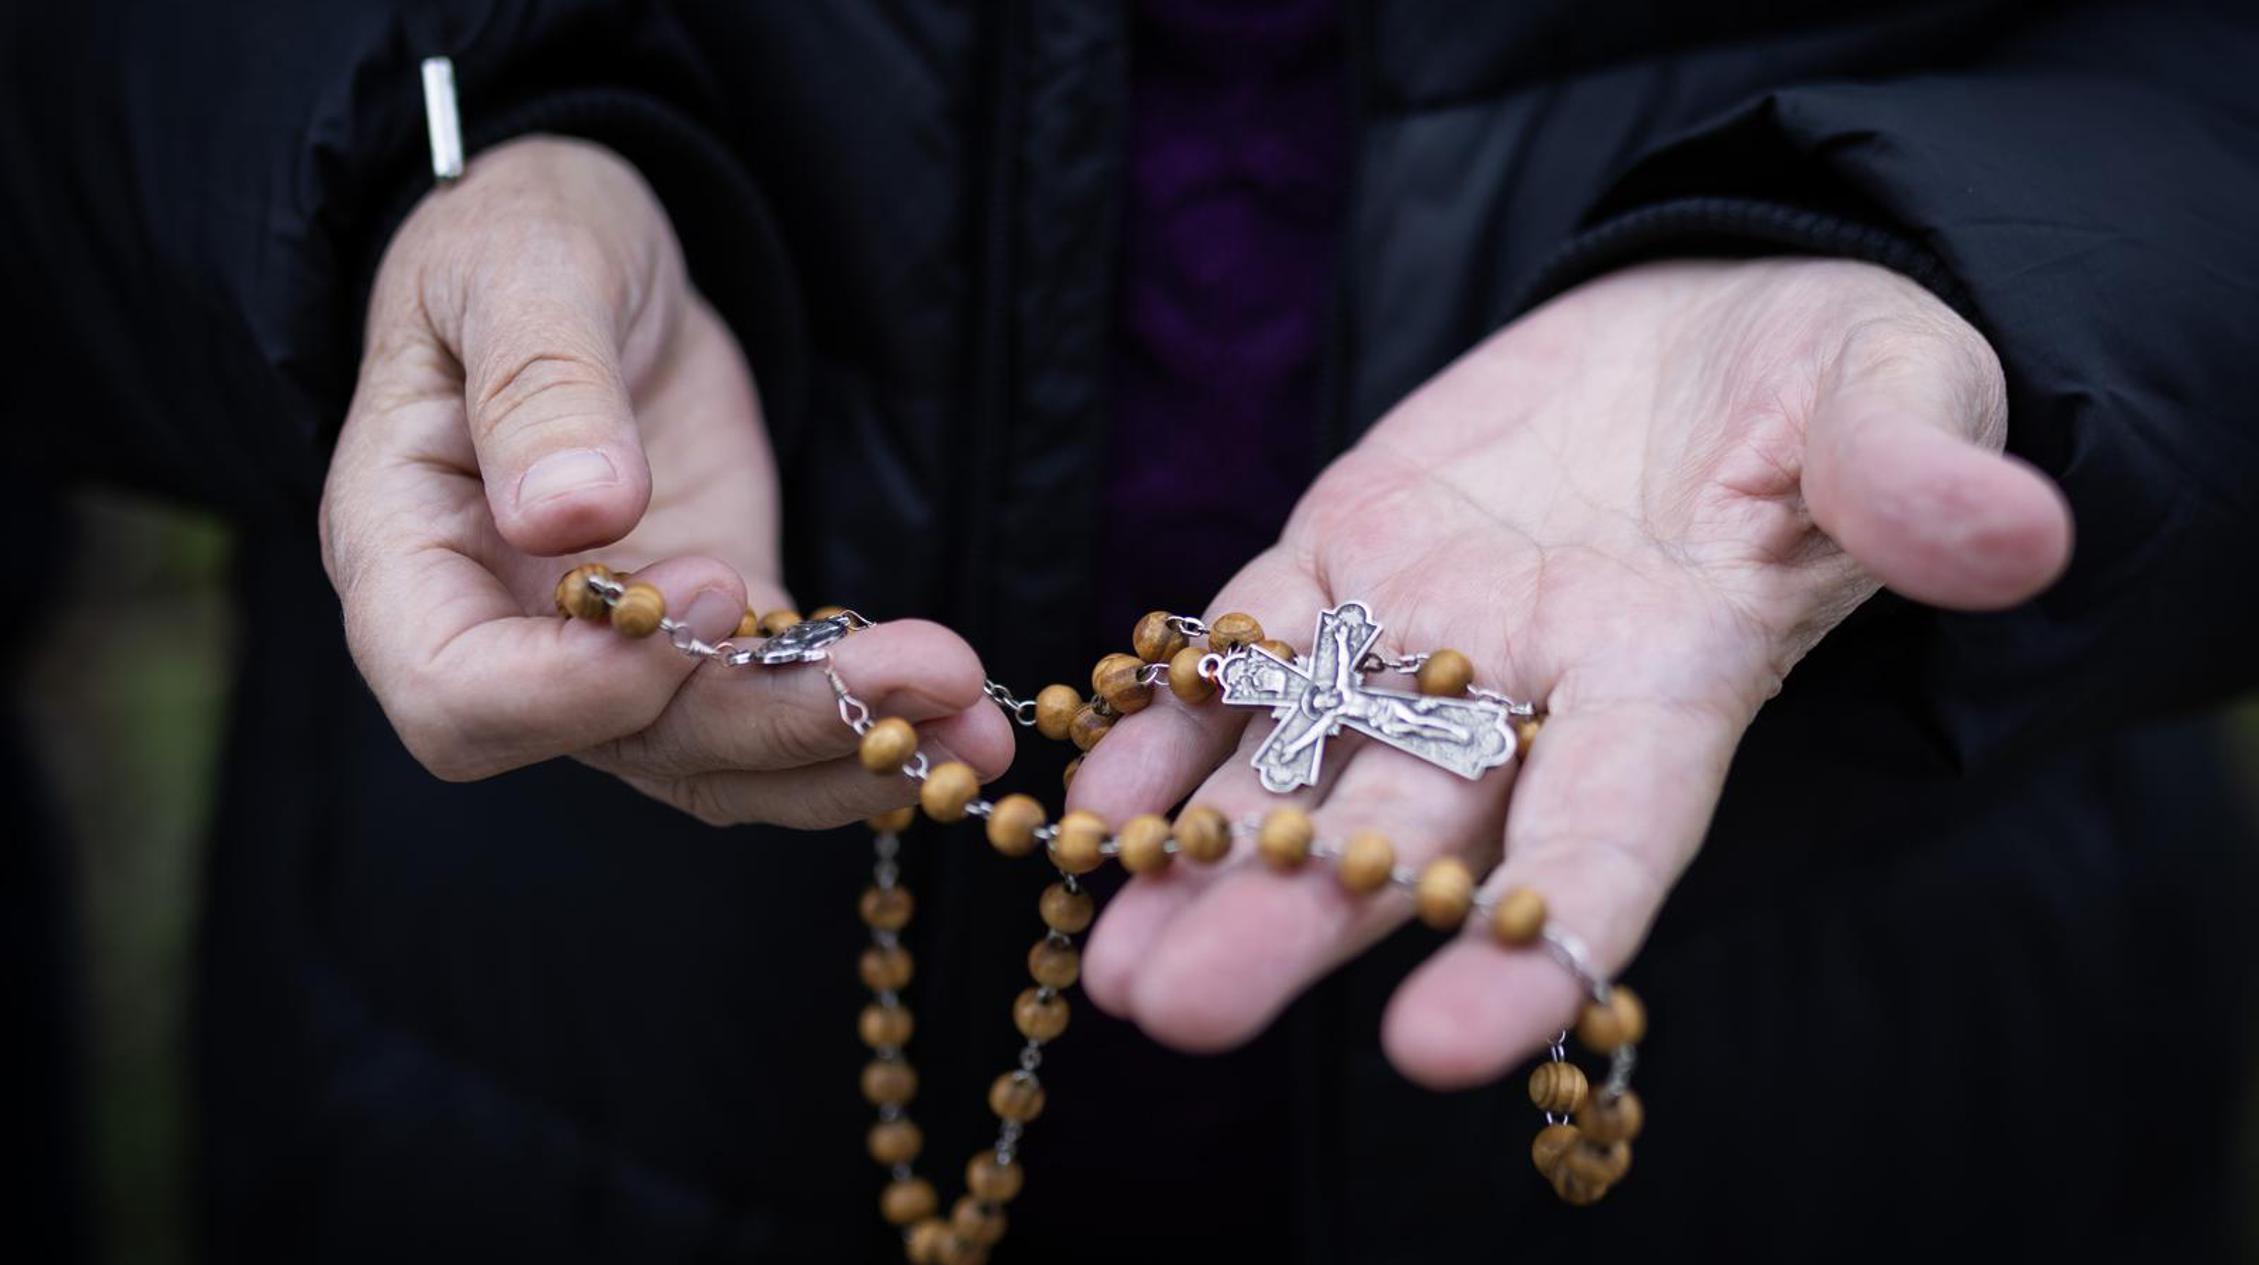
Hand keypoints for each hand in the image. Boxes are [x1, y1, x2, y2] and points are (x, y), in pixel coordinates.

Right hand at [321, 138, 1008, 824]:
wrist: (597, 249)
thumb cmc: (523, 239)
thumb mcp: (523, 269)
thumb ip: (539, 385)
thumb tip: (571, 518)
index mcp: (407, 553)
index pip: (461, 696)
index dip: (580, 687)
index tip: (708, 586)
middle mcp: (500, 636)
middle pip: (623, 745)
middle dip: (774, 723)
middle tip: (918, 680)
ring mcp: (607, 654)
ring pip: (714, 760)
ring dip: (844, 751)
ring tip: (973, 732)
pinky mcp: (708, 640)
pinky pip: (773, 719)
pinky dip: (864, 727)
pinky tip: (960, 724)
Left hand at [1069, 258, 2070, 1084]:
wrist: (1711, 332)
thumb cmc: (1830, 383)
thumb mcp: (1892, 399)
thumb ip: (1914, 475)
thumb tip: (2015, 532)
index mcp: (1677, 680)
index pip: (1609, 839)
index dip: (1535, 942)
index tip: (1440, 1050)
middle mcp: (1535, 696)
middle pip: (1413, 835)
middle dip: (1298, 921)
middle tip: (1179, 1011)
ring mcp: (1425, 634)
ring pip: (1307, 765)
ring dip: (1203, 854)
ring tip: (1108, 958)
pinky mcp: (1344, 556)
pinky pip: (1245, 644)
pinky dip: (1174, 712)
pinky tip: (1093, 790)